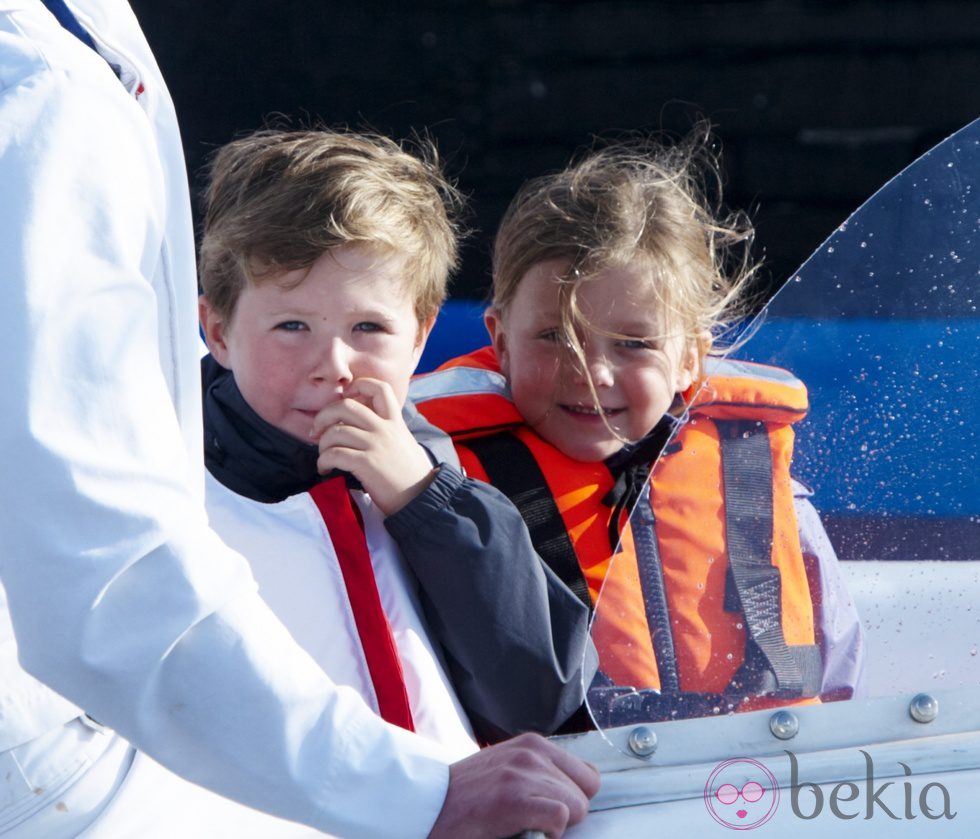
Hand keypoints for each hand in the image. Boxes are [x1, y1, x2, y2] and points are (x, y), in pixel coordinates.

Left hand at [312, 378, 435, 514]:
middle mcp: (385, 428)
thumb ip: (385, 429)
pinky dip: (323, 462)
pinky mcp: (367, 463)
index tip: (345, 398)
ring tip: (324, 456)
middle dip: (323, 416)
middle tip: (317, 431)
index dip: (357, 386)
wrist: (422, 497)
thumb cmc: (409, 473)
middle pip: (346, 406)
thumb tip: (354, 424)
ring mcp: (376, 445)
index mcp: (395, 421)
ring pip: (335, 432)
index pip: (379, 388)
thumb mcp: (402, 441)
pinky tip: (325, 469)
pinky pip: (334, 454)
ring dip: (322, 444)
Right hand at [429, 733, 599, 838]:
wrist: (428, 807)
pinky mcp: (513, 798)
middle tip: (534, 819)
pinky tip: (523, 831)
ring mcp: (523, 773)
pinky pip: (560, 816)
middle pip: (585, 792)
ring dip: (556, 824)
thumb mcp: (508, 770)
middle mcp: (532, 752)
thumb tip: (575, 794)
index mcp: (533, 744)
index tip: (551, 810)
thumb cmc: (468, 796)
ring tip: (524, 823)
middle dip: (566, 812)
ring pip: (576, 806)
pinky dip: (549, 833)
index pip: (587, 774)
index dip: (574, 798)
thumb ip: (540, 774)